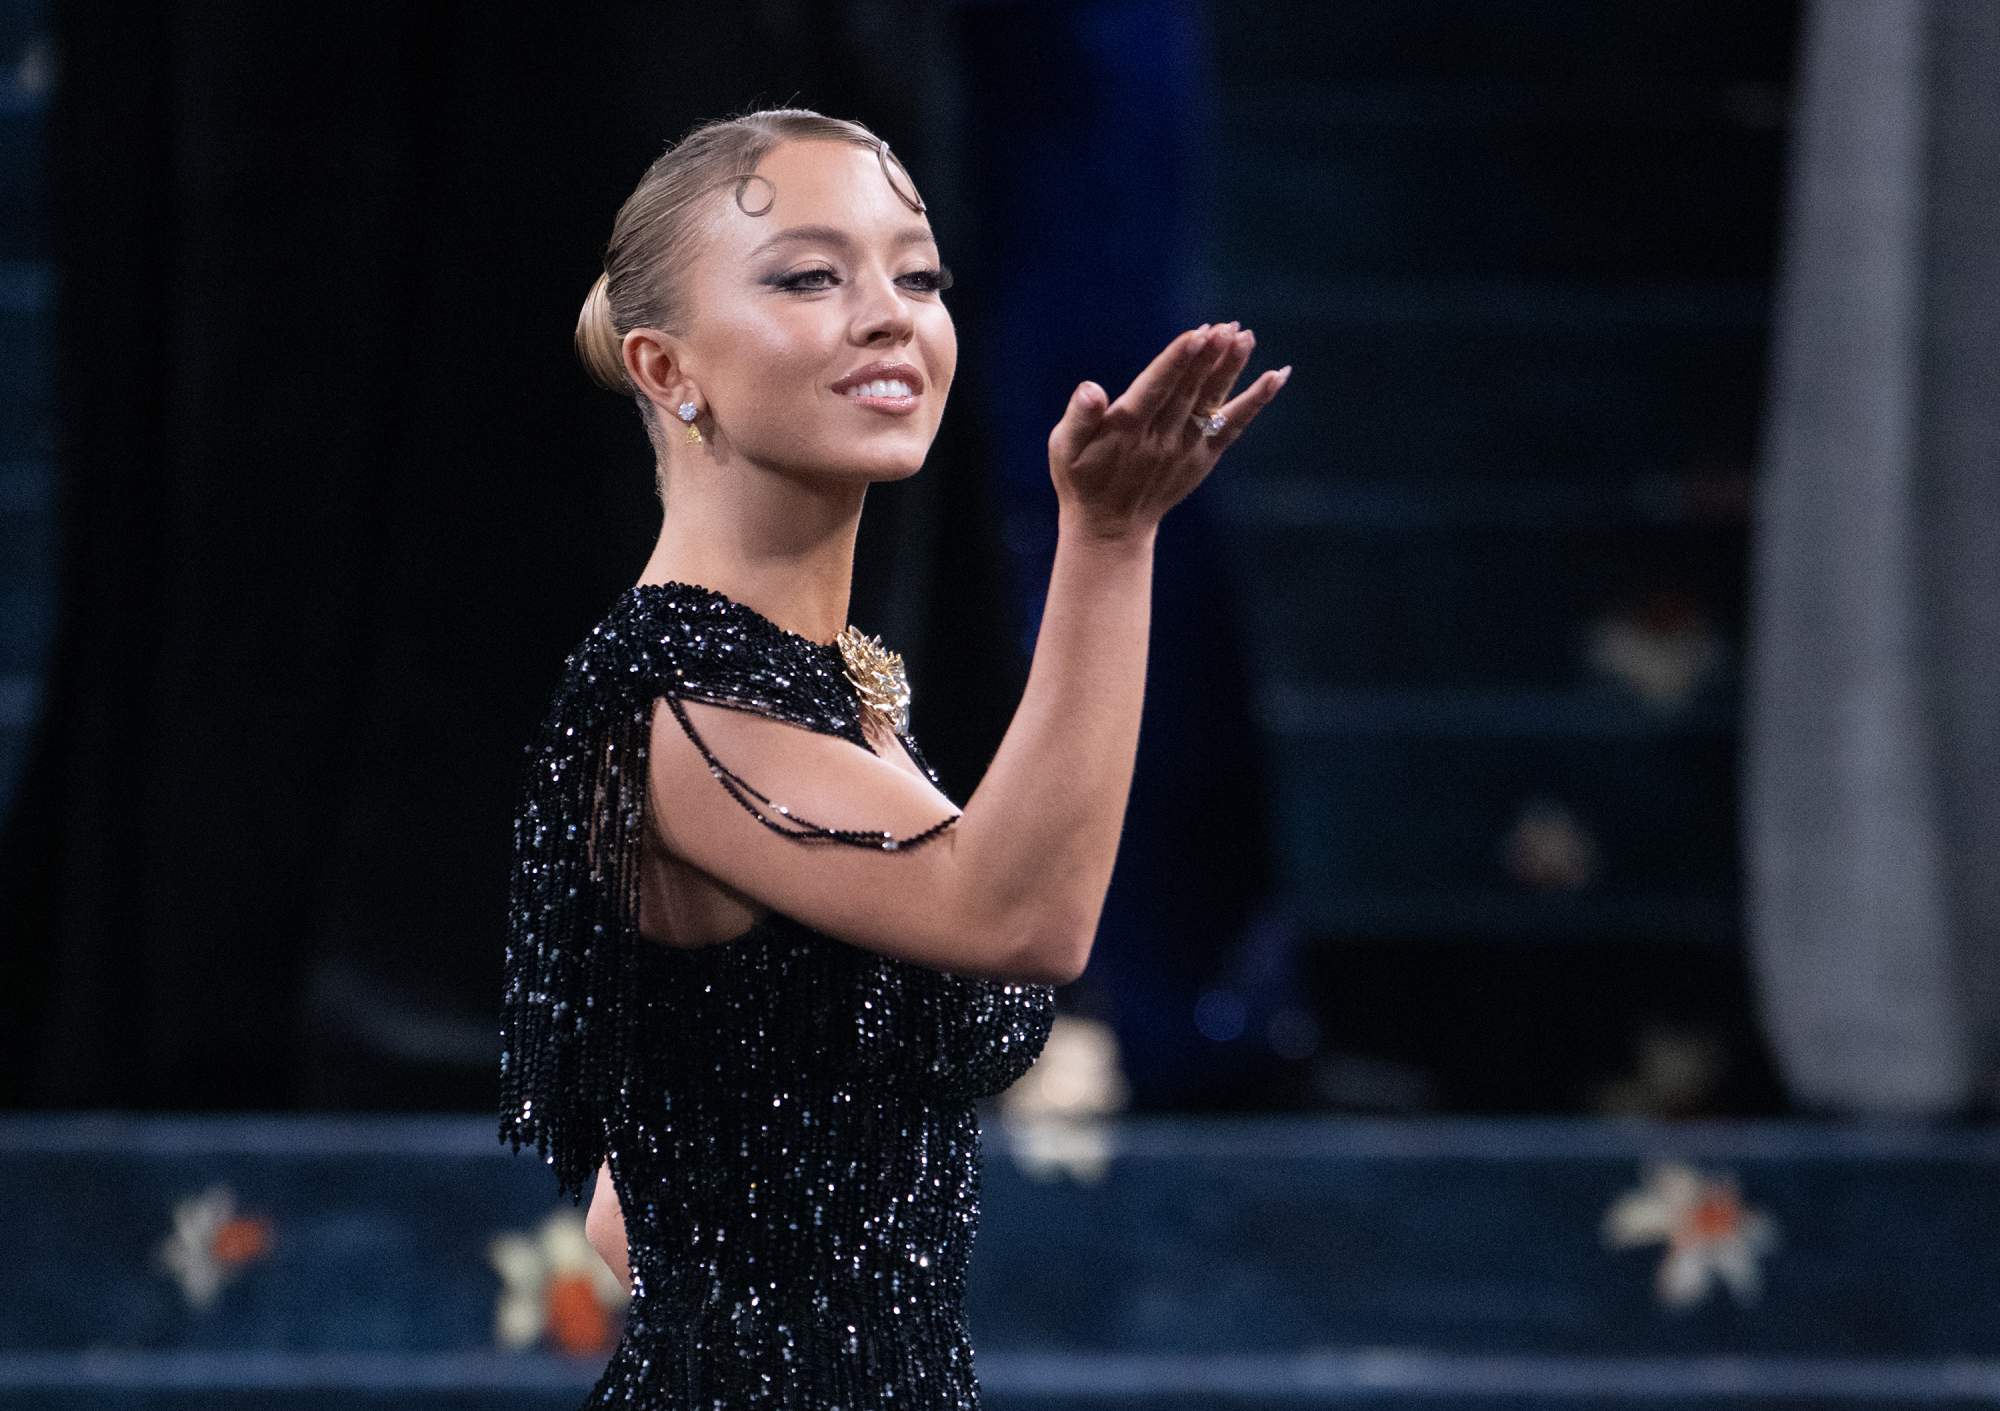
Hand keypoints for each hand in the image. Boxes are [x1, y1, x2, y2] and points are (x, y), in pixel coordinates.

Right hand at [1047, 321, 1289, 537]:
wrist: (1111, 528)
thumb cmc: (1083, 479)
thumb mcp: (1064, 449)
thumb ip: (1078, 417)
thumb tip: (1090, 388)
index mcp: (1126, 431)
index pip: (1155, 389)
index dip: (1177, 361)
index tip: (1197, 334)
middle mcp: (1160, 440)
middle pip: (1189, 391)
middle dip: (1208, 356)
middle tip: (1227, 326)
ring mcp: (1185, 450)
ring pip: (1212, 403)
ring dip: (1231, 369)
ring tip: (1246, 337)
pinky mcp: (1203, 458)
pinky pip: (1234, 426)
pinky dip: (1256, 401)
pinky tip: (1277, 376)